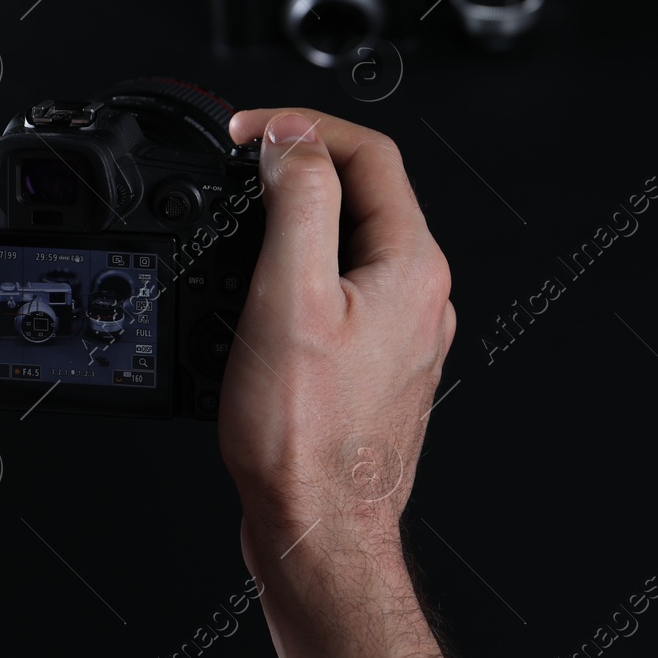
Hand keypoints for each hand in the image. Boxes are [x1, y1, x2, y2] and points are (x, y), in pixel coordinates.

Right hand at [217, 109, 455, 567]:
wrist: (318, 531)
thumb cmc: (306, 439)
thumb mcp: (288, 297)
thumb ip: (298, 202)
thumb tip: (293, 139)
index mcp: (412, 266)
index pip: (368, 152)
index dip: (301, 126)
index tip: (246, 133)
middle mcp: (420, 296)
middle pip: (362, 194)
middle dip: (297, 169)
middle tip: (237, 172)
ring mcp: (402, 334)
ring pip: (350, 245)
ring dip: (296, 222)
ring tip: (240, 227)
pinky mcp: (375, 366)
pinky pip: (341, 293)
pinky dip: (299, 275)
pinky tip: (257, 299)